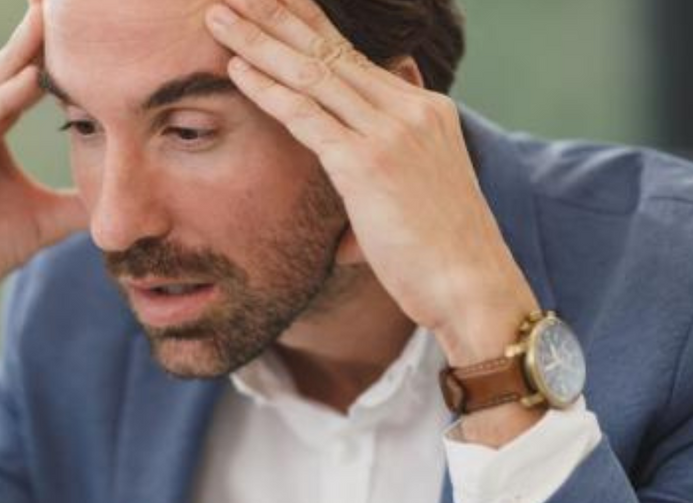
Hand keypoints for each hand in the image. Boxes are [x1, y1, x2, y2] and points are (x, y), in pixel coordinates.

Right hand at [0, 0, 86, 381]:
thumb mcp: (42, 221)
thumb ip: (79, 202)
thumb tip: (129, 199)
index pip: (18, 73)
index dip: (47, 43)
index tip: (79, 15)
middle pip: (2, 67)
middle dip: (34, 31)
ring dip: (22, 56)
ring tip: (53, 22)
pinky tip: (28, 83)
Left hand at [202, 0, 539, 366]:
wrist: (474, 285)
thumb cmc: (444, 252)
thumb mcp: (423, 188)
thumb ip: (388, 158)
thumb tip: (350, 156)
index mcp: (426, 109)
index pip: (355, 53)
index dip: (311, 22)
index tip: (277, 0)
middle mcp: (410, 109)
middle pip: (330, 49)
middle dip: (277, 15)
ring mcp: (390, 133)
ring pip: (312, 72)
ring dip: (259, 40)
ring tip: (219, 15)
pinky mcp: (367, 164)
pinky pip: (306, 115)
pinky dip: (266, 89)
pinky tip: (234, 70)